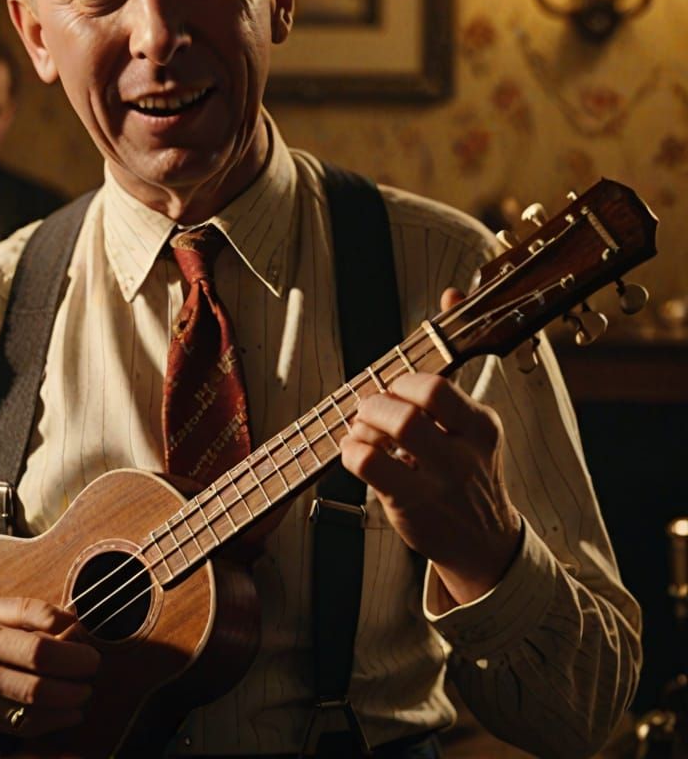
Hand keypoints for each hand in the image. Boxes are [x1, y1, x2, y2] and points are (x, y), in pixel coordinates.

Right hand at [0, 597, 99, 741]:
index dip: (69, 634)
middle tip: (93, 666)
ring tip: (85, 691)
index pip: (36, 623)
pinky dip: (56, 719)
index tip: (85, 639)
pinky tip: (71, 712)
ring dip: (72, 697)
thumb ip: (32, 611)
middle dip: (77, 667)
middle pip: (40, 663)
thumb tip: (75, 621)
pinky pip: (26, 723)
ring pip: (36, 698)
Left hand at [339, 289, 521, 607]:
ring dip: (363, 423)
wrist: (484, 544)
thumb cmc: (466, 470)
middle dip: (377, 399)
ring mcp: (439, 482)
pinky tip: (358, 455)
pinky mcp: (411, 506)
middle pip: (411, 405)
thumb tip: (452, 291)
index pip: (437, 384)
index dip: (403, 379)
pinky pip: (367, 463)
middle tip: (371, 409)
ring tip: (365, 432)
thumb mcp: (470, 417)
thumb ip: (454, 358)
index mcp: (482, 424)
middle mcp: (465, 452)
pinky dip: (351, 450)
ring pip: (390, 432)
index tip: (394, 389)